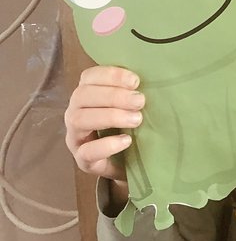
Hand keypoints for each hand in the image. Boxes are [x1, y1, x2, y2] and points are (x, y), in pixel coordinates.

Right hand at [65, 66, 144, 199]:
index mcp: (86, 95)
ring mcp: (75, 137)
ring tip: (137, 119)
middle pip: (82, 96)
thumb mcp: (130, 107)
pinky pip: (87, 152)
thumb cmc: (128, 127)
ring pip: (79, 120)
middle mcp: (75, 113)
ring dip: (110, 116)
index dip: (110, 75)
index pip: (88, 77)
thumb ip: (133, 93)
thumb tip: (154, 78)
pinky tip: (127, 140)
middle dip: (113, 96)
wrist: (128, 165)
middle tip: (140, 101)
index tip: (135, 81)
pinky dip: (107, 145)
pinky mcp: (82, 161)